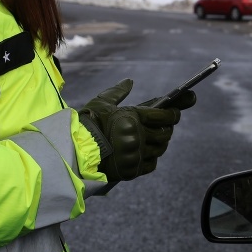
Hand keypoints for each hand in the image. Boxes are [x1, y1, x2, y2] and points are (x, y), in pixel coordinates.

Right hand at [78, 79, 194, 181]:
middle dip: (168, 128)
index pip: (164, 116)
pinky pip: (152, 164)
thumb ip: (118, 92)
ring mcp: (136, 155)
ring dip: (161, 143)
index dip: (174, 113)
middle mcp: (137, 136)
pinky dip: (152, 158)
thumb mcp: (102, 103)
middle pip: (165, 133)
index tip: (176, 112)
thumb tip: (130, 81)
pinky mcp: (132, 170)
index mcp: (132, 118)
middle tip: (166, 125)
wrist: (75, 152)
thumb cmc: (88, 124)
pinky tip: (146, 152)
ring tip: (156, 137)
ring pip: (160, 149)